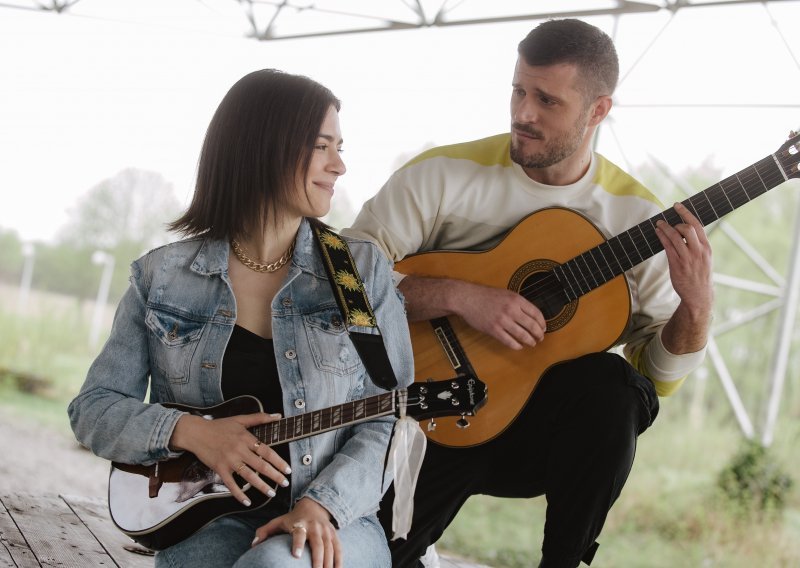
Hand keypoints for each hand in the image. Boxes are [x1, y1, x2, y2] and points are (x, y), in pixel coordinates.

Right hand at [169, 412, 290, 505]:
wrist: (197, 432)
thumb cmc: (219, 426)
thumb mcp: (240, 419)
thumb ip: (260, 417)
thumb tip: (278, 415)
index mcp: (246, 438)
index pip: (266, 451)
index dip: (278, 461)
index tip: (288, 469)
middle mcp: (239, 450)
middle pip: (260, 465)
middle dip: (275, 476)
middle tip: (285, 483)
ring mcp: (229, 461)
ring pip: (248, 476)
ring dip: (261, 486)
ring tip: (271, 493)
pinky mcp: (219, 469)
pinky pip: (231, 484)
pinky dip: (239, 494)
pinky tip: (247, 501)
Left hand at [251, 497, 341, 567]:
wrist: (314, 506)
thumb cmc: (292, 518)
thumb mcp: (278, 521)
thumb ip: (265, 532)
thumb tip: (253, 544)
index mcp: (300, 524)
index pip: (299, 533)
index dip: (298, 544)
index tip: (295, 556)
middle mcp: (315, 527)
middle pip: (318, 544)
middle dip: (318, 560)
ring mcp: (326, 531)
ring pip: (330, 548)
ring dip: (329, 563)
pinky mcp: (334, 535)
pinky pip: (339, 549)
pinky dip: (339, 561)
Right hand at [454, 280, 545, 349]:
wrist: (467, 298)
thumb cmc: (485, 295)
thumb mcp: (506, 294)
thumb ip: (518, 303)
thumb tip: (530, 315)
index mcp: (516, 299)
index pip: (536, 313)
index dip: (542, 323)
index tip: (543, 328)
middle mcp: (511, 310)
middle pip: (532, 326)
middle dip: (539, 334)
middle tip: (540, 338)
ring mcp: (502, 320)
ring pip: (522, 335)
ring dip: (530, 341)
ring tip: (532, 343)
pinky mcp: (493, 330)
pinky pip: (509, 341)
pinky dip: (516, 346)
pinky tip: (519, 346)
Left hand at [655, 202, 713, 314]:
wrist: (699, 295)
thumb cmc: (700, 275)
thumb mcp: (705, 258)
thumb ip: (697, 245)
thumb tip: (685, 230)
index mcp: (706, 248)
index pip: (698, 225)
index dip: (686, 213)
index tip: (677, 205)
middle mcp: (698, 251)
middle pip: (687, 228)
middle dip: (675, 222)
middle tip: (667, 222)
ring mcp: (687, 258)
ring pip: (675, 237)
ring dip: (665, 228)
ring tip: (658, 224)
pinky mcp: (677, 264)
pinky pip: (668, 247)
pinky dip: (661, 237)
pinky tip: (657, 233)